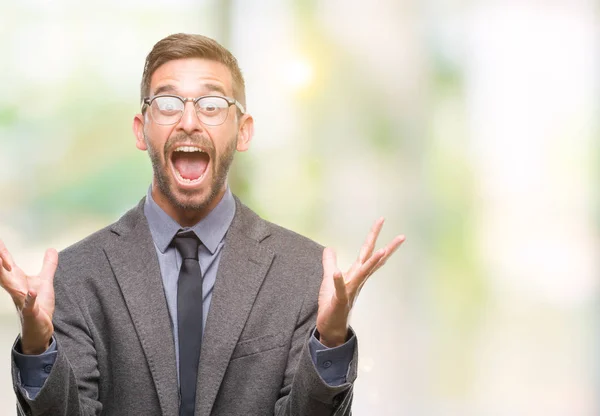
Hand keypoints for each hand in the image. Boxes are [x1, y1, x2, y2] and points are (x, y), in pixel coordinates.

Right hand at [0, 240, 56, 354]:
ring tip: (5, 262)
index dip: (1, 251)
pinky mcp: (32, 312)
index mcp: (17, 281)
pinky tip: (31, 292)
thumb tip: (51, 249)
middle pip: (3, 272)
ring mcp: (22, 301)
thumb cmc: (39, 305)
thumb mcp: (45, 281)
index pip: (6, 263)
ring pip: (12, 287)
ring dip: (6, 276)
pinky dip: (30, 298)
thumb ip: (48, 265)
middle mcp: (16, 289)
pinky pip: (29, 304)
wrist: (41, 328)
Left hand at [316, 218, 403, 346]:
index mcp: (356, 273)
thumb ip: (330, 263)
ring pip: (363, 274)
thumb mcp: (328, 279)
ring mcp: (350, 290)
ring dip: (372, 263)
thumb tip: (329, 247)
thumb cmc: (332, 303)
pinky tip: (338, 274)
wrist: (330, 327)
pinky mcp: (339, 301)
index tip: (382, 220)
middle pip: (372, 260)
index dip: (374, 235)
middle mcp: (357, 281)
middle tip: (401, 236)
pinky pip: (340, 290)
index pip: (367, 252)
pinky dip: (339, 282)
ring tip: (382, 250)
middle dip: (386, 248)